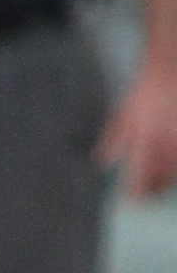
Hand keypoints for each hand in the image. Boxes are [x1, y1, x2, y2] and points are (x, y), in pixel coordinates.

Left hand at [102, 65, 176, 202]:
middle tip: (147, 198)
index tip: (132, 201)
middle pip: (163, 179)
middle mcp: (165, 143)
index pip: (140, 175)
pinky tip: (170, 169)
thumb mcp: (123, 115)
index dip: (136, 192)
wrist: (168, 72)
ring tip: (160, 185)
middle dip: (154, 191)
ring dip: (168, 182)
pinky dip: (175, 169)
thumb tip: (103, 163)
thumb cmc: (143, 93)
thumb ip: (114, 141)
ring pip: (176, 173)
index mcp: (145, 139)